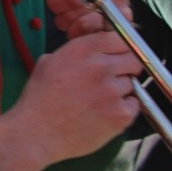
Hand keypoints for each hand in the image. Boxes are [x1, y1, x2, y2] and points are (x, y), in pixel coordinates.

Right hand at [0, 31, 142, 170]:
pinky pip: (134, 104)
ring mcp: (113, 91)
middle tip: (114, 77)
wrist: (37, 133)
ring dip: (122, 89)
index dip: (119, 47)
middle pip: (133, 59)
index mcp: (82, 50)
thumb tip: (92, 53)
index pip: (119, 38)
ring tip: (101, 99)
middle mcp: (101, 66)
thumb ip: (74, 52)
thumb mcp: (48, 62)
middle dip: (126, 66)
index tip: (116, 55)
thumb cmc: (39, 99)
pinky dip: (123, 108)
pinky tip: (104, 112)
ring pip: (132, 83)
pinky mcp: (121, 114)